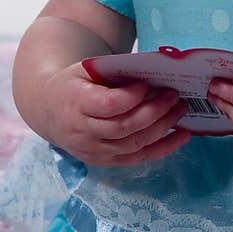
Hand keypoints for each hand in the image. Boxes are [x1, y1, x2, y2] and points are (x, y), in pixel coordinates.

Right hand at [40, 62, 191, 165]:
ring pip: (134, 144)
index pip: (109, 105)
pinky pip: (138, 158)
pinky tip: (182, 136)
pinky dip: (163, 148)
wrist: (50, 110)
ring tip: (180, 110)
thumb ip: (113, 72)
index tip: (147, 83)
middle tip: (174, 96)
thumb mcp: (85, 70)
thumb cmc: (74, 84)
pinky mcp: (105, 161)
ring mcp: (94, 150)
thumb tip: (153, 73)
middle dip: (155, 111)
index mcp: (75, 103)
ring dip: (163, 128)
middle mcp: (83, 131)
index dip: (132, 96)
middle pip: (125, 126)